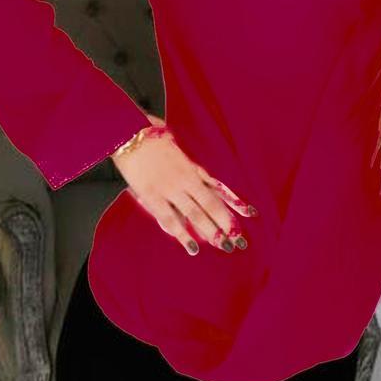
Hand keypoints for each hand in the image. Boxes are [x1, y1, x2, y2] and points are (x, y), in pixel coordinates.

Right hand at [114, 113, 257, 255]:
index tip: (250, 215)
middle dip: (226, 224)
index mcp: (192, 169)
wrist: (130, 134)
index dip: (234, 204)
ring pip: (195, 215)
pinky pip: (169, 219)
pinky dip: (182, 235)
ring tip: (223, 246)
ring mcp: (170, 189)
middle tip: (239, 241)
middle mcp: (185, 180)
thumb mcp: (178, 151)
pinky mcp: (152, 196)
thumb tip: (201, 177)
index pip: (218, 191)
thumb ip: (190, 167)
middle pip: (211, 206)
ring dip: (210, 232)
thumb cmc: (153, 137)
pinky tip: (192, 247)